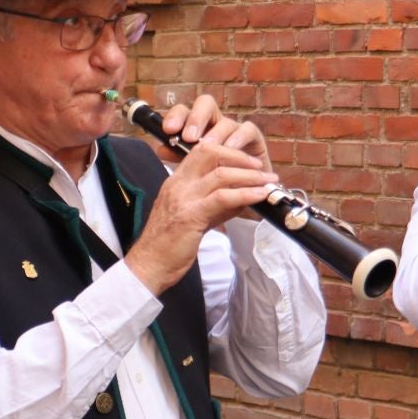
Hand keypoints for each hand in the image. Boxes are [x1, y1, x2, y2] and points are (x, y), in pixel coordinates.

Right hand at [125, 134, 277, 294]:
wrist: (149, 266)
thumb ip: (214, 205)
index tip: (247, 162)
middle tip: (261, 169)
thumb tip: (242, 197)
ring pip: (221, 174)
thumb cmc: (168, 246)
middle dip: (240, 157)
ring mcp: (183, 198)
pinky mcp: (190, 215)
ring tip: (268, 182)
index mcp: (175, 183)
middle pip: (211, 153)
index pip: (201, 152)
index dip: (227, 152)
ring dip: (250, 176)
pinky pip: (223, 197)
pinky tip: (260, 196)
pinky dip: (246, 193)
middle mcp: (178, 185)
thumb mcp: (192, 218)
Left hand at [156, 94, 276, 178]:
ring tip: (208, 147)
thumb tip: (161, 149)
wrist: (244, 196)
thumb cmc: (216, 182)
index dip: (176, 117)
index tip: (168, 130)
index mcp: (197, 129)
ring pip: (225, 121)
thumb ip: (179, 157)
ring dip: (215, 134)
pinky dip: (239, 138)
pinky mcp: (254, 138)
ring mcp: (235, 130)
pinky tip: (231, 147)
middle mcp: (215, 125)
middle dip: (196, 118)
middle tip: (189, 137)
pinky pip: (247, 130)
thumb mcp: (195, 171)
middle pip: (205, 104)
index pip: (184, 112)